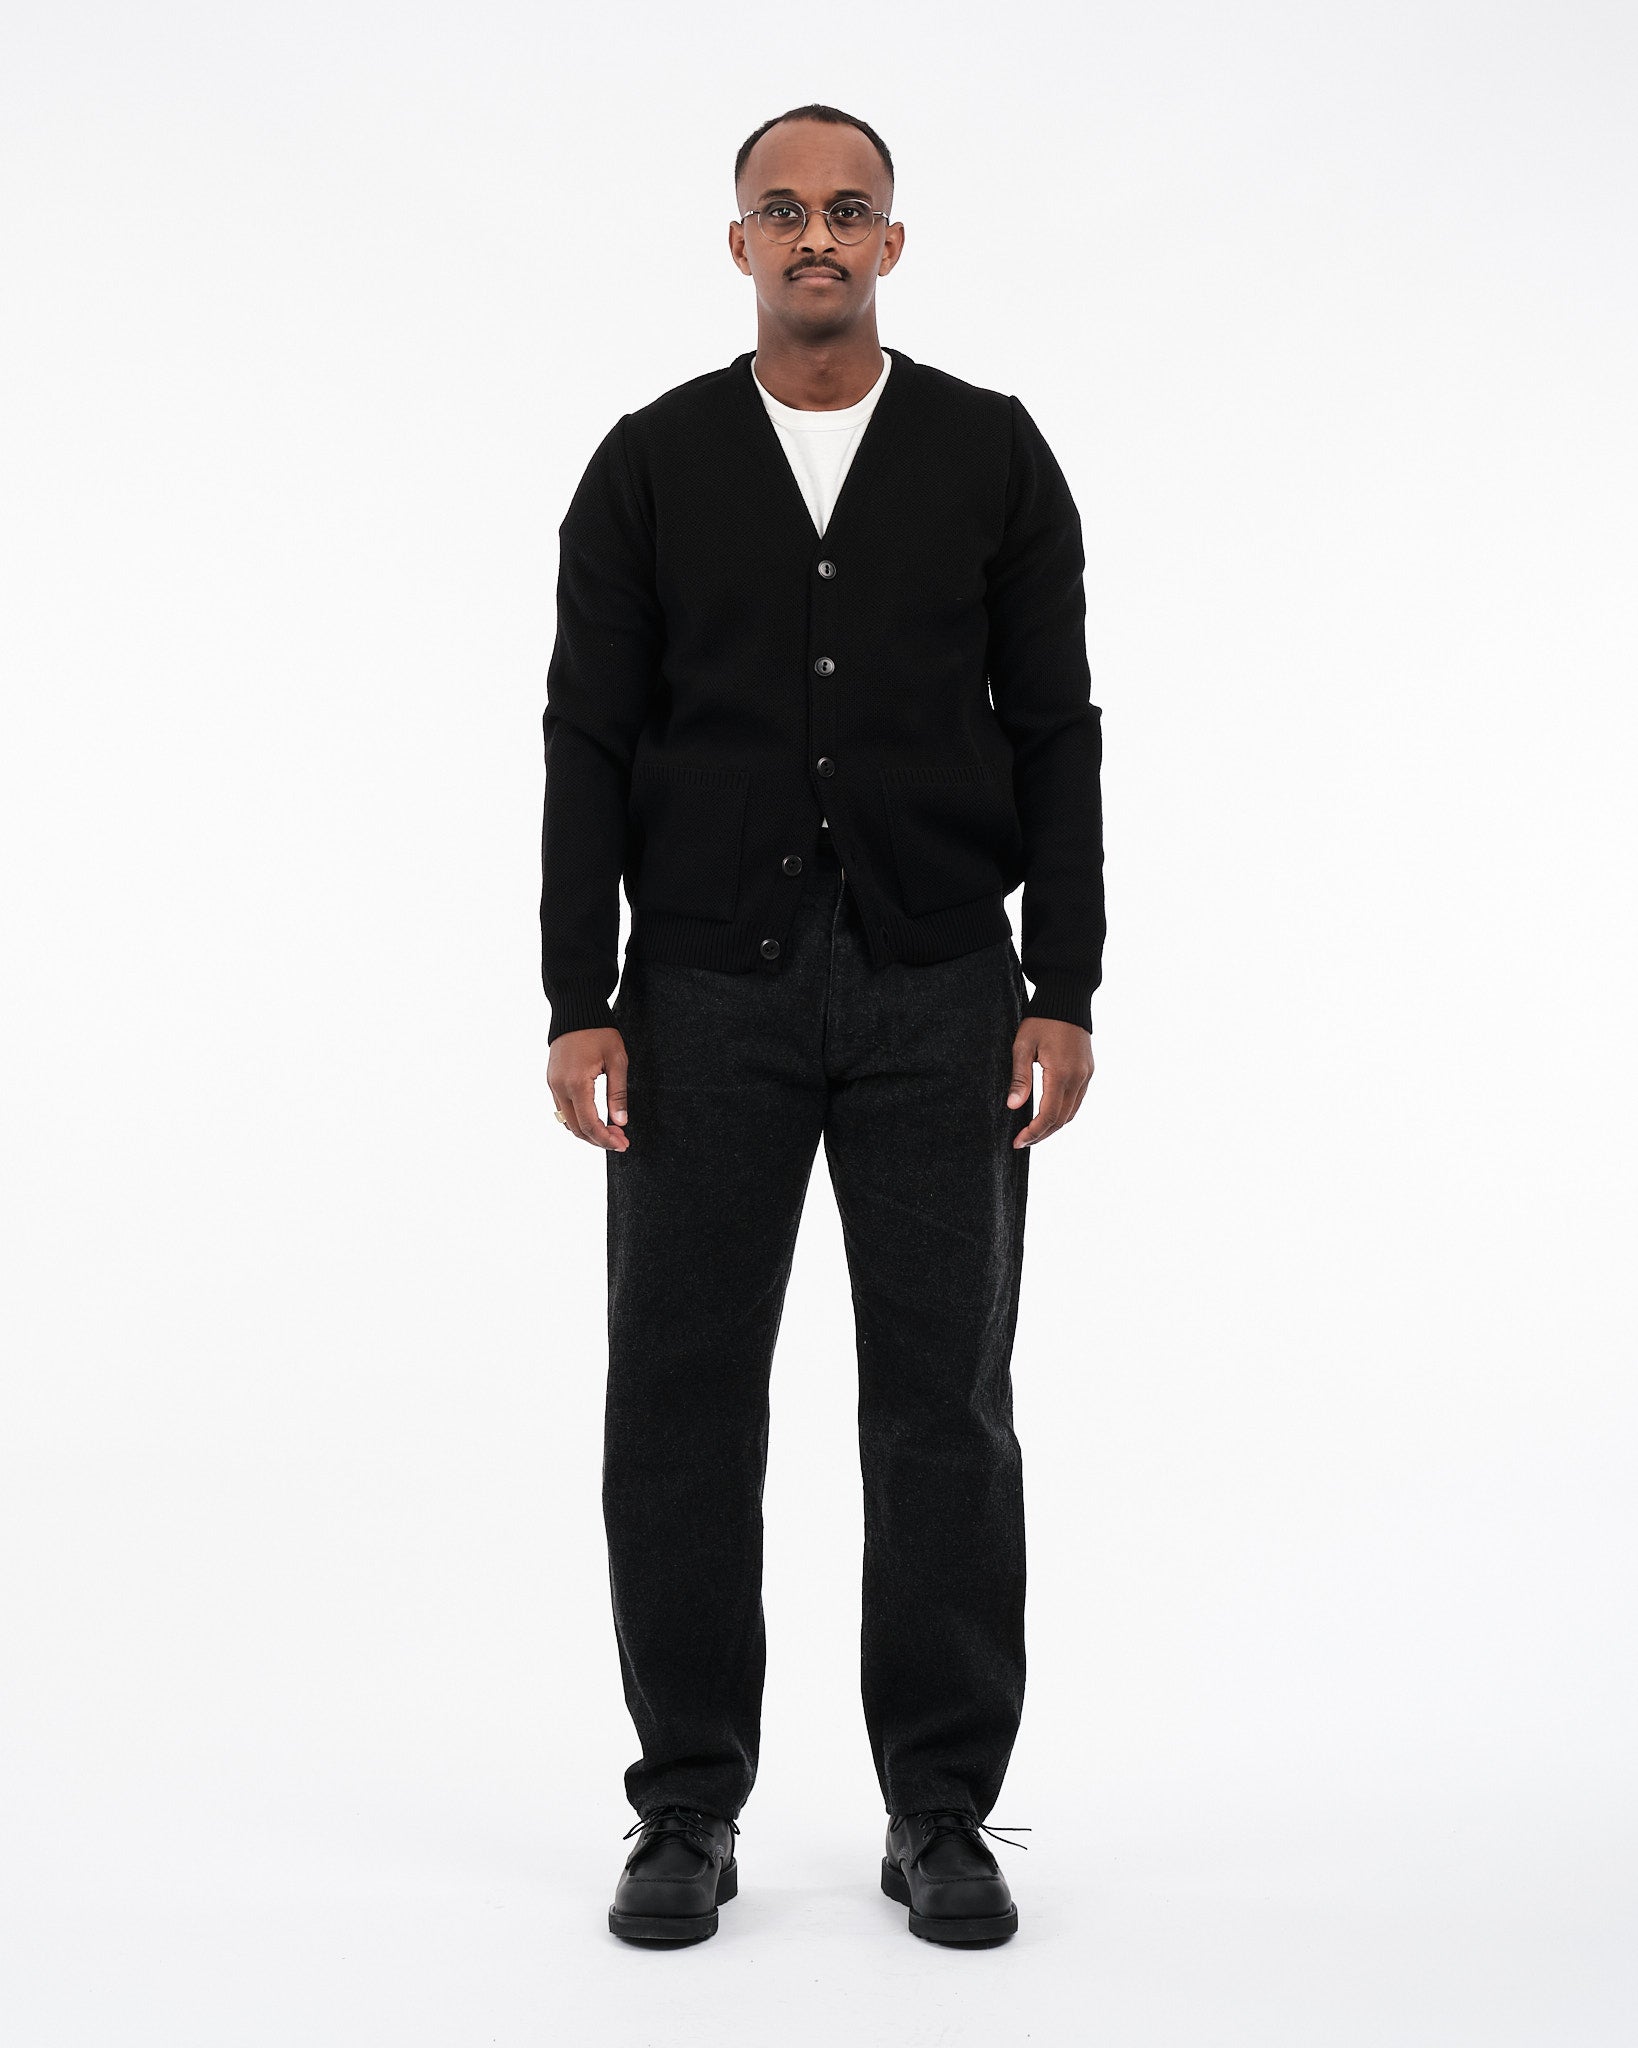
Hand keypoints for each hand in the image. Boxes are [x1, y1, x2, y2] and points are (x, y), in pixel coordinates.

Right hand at [548, 1026, 629, 1151]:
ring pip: (567, 1121)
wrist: (576, 1011)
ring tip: (611, 1131)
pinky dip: (578, 1119)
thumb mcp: (617, 1061)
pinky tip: (595, 1119)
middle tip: (620, 1141)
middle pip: (576, 1128)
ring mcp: (553, 1084)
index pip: (589, 1124)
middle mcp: (560, 1087)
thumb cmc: (599, 1032)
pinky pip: (562, 1109)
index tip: (623, 1144)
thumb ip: (618, 1094)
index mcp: (576, 1083)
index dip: (606, 1139)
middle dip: (599, 1139)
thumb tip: (621, 1122)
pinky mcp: (552, 1081)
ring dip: (588, 1131)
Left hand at [1006, 1017, 1093, 1146]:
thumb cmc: (1041, 1021)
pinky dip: (1063, 1112)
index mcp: (1062, 1073)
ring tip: (1033, 1132)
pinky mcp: (1088, 1071)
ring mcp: (1086, 1075)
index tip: (1017, 1141)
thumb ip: (1020, 1078)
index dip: (1033, 1132)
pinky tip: (1048, 1114)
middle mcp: (1079, 1078)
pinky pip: (1077, 1100)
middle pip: (1062, 1119)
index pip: (1049, 1115)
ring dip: (1053, 1126)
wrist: (1067, 999)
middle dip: (1042, 1134)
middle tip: (1022, 1142)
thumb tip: (1013, 1106)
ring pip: (1072, 1112)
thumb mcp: (1023, 1046)